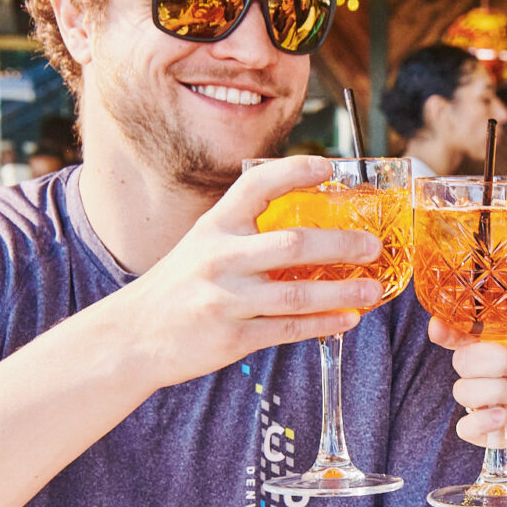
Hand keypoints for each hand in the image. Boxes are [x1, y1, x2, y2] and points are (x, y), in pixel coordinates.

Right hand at [106, 156, 384, 388]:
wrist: (133, 336)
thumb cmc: (179, 286)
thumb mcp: (202, 245)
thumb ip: (246, 233)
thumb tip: (309, 224)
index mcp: (214, 227)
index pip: (256, 187)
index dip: (293, 172)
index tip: (328, 168)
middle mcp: (219, 258)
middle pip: (291, 243)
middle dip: (339, 244)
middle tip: (372, 245)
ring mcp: (226, 300)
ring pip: (296, 294)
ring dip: (342, 291)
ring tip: (373, 287)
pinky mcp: (232, 337)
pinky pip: (288, 330)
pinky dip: (323, 324)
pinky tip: (349, 318)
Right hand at [428, 238, 506, 468]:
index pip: (463, 329)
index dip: (445, 325)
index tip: (441, 323)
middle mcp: (500, 367)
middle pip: (460, 359)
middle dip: (485, 360)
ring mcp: (500, 398)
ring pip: (462, 392)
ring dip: (488, 391)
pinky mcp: (504, 429)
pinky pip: (469, 429)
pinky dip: (479, 423)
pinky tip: (505, 417)